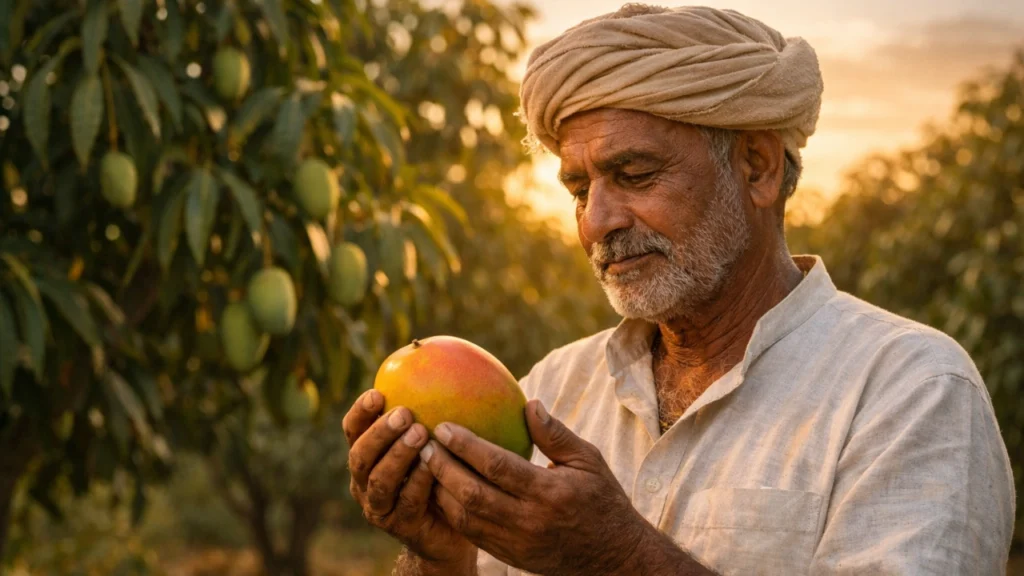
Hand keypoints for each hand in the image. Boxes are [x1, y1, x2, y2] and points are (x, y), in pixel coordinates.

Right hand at [343, 389, 475, 568]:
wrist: (447, 528)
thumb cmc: (439, 473)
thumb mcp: (431, 442)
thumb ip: (428, 413)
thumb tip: (439, 362)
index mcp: (367, 455)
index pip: (353, 430)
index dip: (360, 412)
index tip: (377, 393)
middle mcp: (364, 480)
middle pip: (360, 455)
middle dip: (380, 433)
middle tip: (403, 414)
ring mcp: (378, 505)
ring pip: (379, 480)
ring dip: (398, 455)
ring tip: (420, 434)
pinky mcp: (398, 524)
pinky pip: (406, 501)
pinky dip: (418, 481)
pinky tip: (432, 465)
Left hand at [418, 399, 649, 575]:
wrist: (613, 559)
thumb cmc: (602, 500)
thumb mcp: (589, 461)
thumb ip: (555, 434)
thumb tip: (528, 403)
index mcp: (550, 493)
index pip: (498, 467)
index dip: (466, 446)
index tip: (444, 426)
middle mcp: (530, 521)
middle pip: (473, 494)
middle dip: (442, 468)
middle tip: (423, 443)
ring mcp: (517, 543)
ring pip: (465, 518)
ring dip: (440, 491)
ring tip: (425, 464)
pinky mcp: (510, 557)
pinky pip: (472, 534)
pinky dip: (451, 511)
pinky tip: (440, 490)